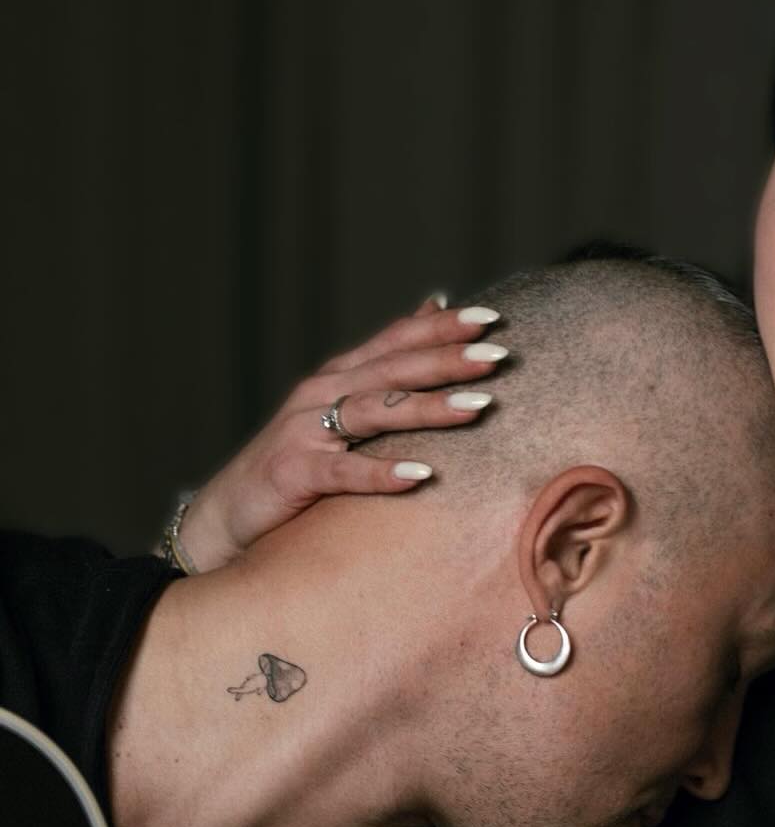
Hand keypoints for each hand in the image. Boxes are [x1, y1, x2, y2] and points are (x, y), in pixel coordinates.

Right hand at [178, 293, 509, 571]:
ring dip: (427, 407)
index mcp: (337, 378)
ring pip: (374, 411)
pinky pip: (344, 471)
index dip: (440, 328)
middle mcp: (320, 395)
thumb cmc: (295, 467)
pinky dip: (382, 472)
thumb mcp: (341, 415)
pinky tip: (422, 476)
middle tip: (496, 355)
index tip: (491, 317)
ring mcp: (304, 431)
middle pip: (392, 369)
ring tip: (477, 407)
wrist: (226, 519)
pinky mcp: (293, 473)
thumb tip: (433, 307)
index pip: (395, 342)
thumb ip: (386, 368)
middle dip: (446, 360)